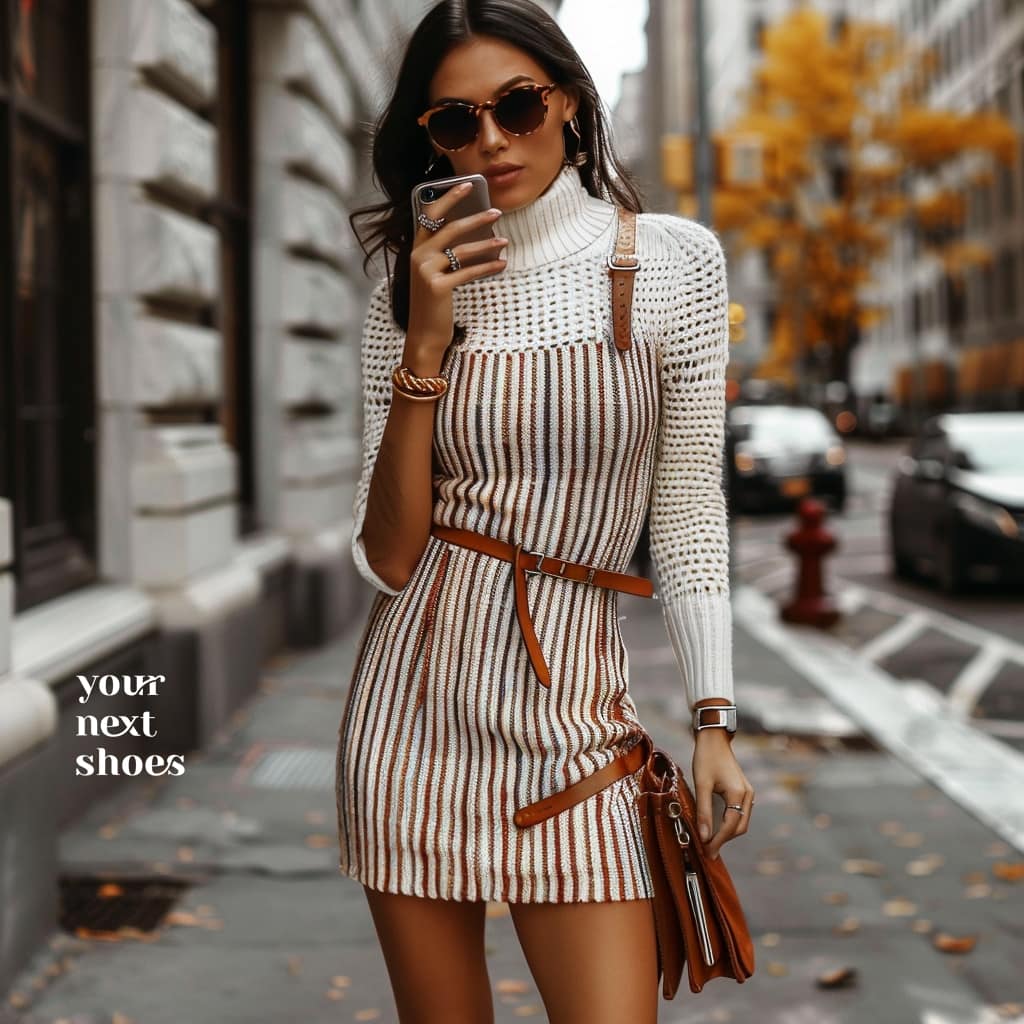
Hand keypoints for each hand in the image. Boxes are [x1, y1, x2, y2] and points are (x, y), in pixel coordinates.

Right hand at [409, 182, 508, 351]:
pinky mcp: (437, 287)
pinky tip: (502, 264)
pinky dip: (488, 267)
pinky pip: (468, 272)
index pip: (430, 215)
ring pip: (462, 250)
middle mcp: (418, 256)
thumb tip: (473, 235)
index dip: (448, 197)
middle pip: (449, 228)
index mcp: (416, 249)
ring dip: (487, 244)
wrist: (424, 335)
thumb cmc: (433, 304)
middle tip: (496, 212)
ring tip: (504, 241)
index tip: (467, 185)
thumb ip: (443, 254)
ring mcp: (426, 271)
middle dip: (475, 218)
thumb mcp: (434, 274)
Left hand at [691, 730, 753, 859]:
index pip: (730, 826)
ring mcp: (747, 793)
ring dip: (726, 833)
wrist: (714, 739)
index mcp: (739, 793)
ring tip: (710, 842)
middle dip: (724, 840)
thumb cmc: (706, 758)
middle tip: (708, 851)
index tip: (707, 851)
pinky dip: (728, 823)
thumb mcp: (701, 784)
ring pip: (740, 822)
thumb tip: (704, 836)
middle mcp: (748, 795)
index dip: (718, 841)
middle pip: (739, 827)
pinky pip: (739, 813)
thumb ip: (703, 811)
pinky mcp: (743, 791)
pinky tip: (716, 828)